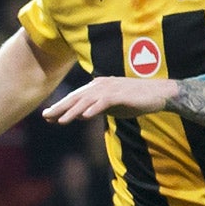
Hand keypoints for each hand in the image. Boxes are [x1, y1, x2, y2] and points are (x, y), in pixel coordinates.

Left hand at [41, 75, 172, 125]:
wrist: (159, 94)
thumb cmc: (136, 100)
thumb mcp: (112, 106)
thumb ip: (95, 108)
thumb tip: (78, 115)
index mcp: (98, 87)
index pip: (76, 98)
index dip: (61, 106)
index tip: (47, 116)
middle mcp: (102, 85)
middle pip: (77, 97)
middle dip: (60, 107)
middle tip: (46, 116)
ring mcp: (111, 89)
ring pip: (87, 100)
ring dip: (73, 110)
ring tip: (61, 120)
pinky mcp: (121, 95)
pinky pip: (104, 102)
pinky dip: (94, 109)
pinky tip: (84, 117)